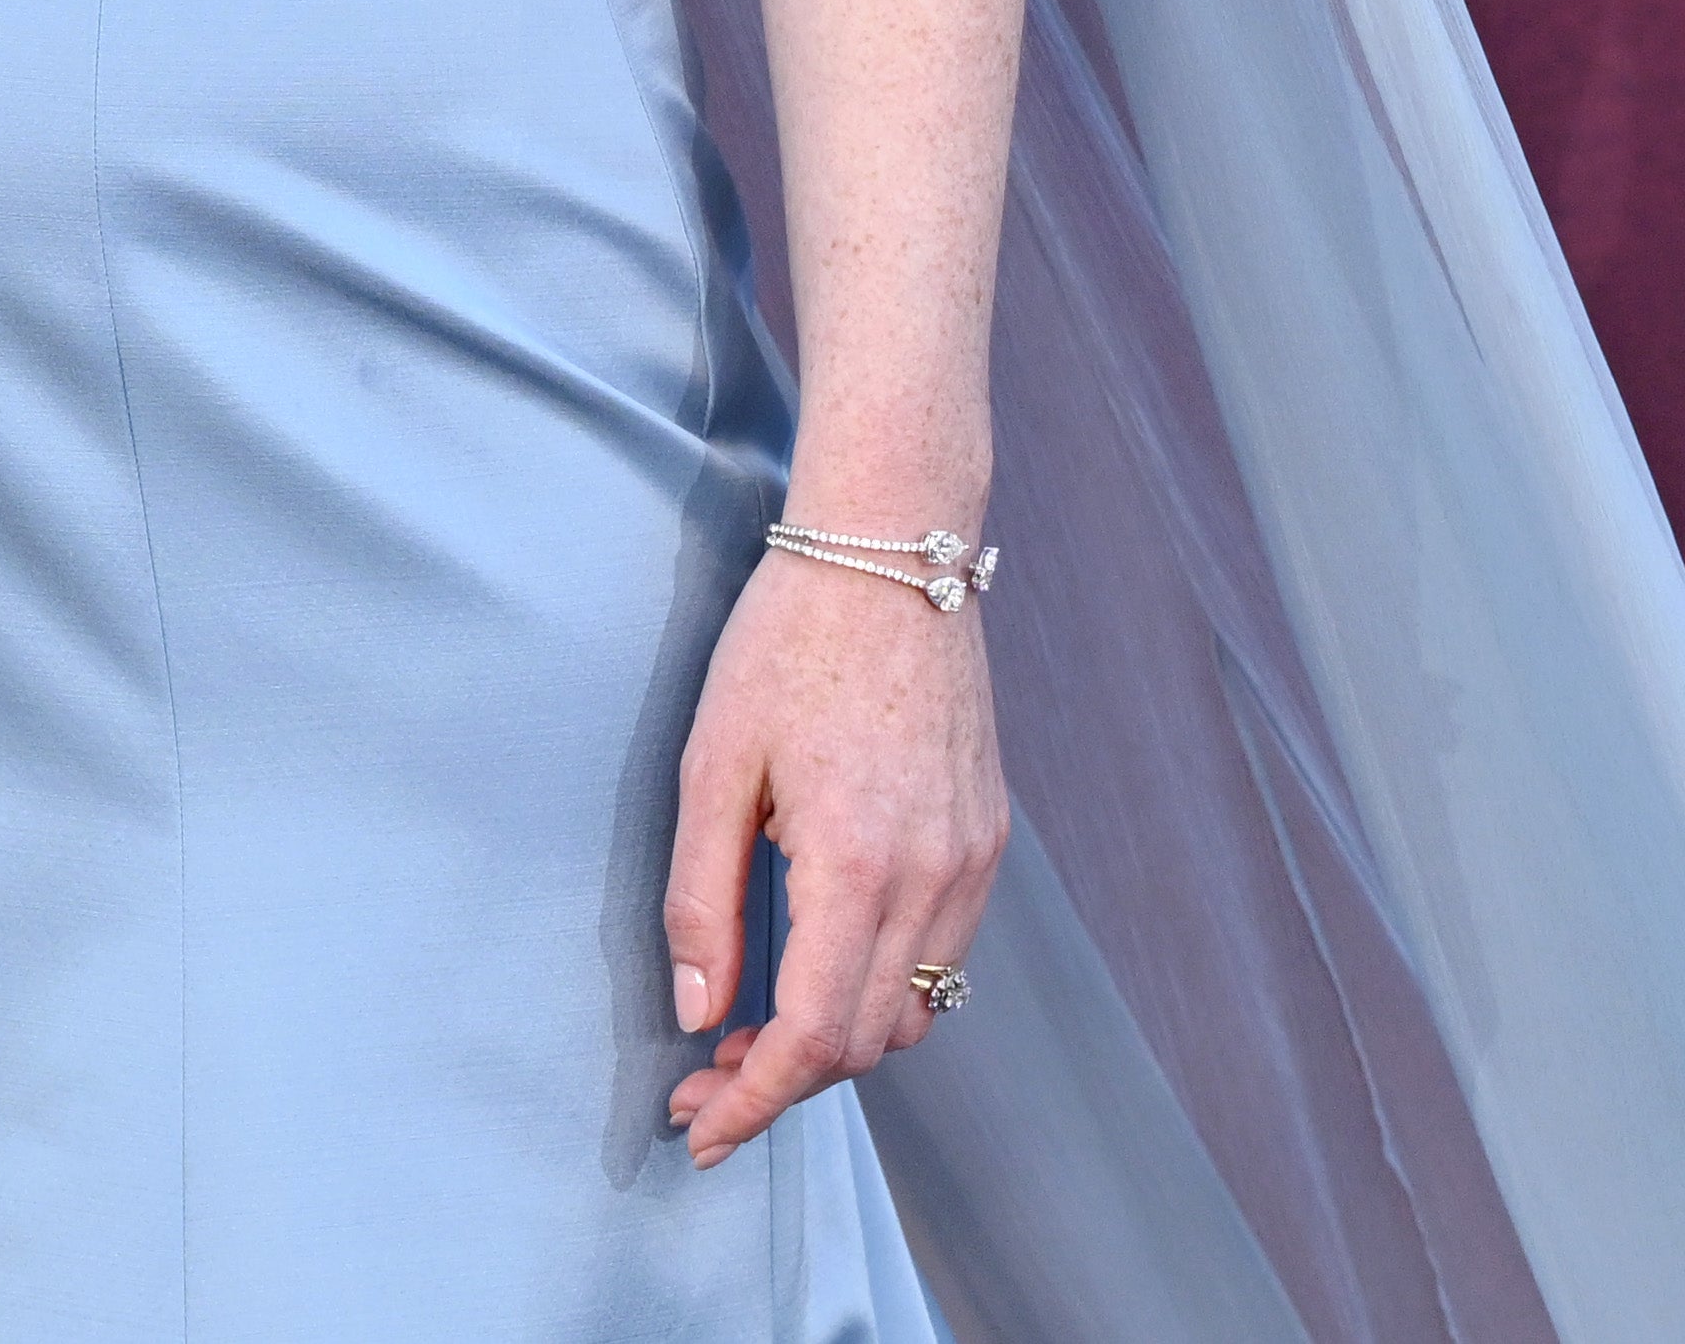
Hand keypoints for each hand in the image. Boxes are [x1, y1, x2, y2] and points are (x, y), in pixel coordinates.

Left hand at [657, 545, 1008, 1165]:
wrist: (892, 551)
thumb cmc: (787, 643)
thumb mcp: (711, 763)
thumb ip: (703, 898)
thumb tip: (698, 1011)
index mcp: (856, 864)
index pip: (812, 1038)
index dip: (752, 1103)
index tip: (697, 1133)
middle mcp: (933, 880)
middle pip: (865, 1044)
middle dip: (781, 1083)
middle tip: (703, 1084)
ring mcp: (972, 863)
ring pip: (912, 1014)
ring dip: (834, 1045)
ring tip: (751, 1036)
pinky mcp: (987, 841)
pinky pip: (941, 959)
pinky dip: (880, 993)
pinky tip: (818, 970)